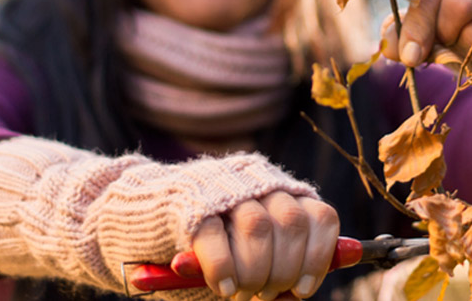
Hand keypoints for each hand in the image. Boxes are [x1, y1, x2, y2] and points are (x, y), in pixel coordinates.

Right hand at [191, 191, 339, 299]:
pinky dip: (222, 269)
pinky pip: (214, 236)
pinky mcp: (191, 202)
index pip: (320, 217)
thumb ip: (280, 269)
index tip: (303, 289)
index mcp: (285, 194)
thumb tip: (298, 293)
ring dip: (254, 271)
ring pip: (257, 226)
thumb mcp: (256, 257)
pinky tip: (223, 287)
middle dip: (283, 270)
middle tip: (265, 294)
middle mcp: (261, 183)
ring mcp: (226, 188)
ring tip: (241, 293)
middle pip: (292, 222)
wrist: (151, 218)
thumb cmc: (214, 248)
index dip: (318, 258)